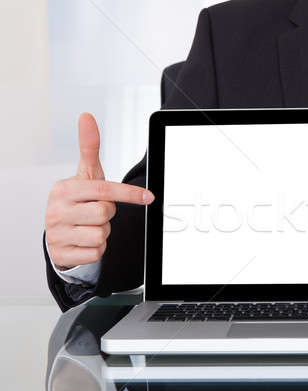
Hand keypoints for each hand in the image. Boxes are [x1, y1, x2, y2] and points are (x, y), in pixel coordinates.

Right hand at [45, 113, 153, 268]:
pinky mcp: (61, 254)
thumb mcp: (85, 175)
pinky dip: (97, 249)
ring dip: (103, 233)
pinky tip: (85, 241)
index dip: (129, 194)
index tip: (150, 197)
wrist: (58, 232)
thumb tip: (87, 116)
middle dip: (109, 215)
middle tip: (97, 212)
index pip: (104, 190)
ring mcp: (56, 234)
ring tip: (90, 226)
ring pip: (101, 235)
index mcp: (63, 190)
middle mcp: (55, 211)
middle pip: (105, 214)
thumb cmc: (77, 201)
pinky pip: (96, 252)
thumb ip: (89, 147)